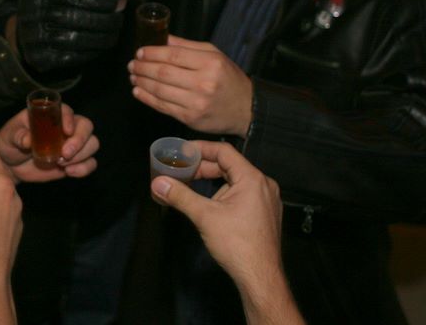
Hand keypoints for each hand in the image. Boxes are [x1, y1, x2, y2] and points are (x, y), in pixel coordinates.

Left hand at [0, 104, 98, 181]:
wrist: (10, 164)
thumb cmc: (10, 142)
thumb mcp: (9, 136)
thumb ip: (18, 135)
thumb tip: (28, 140)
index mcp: (51, 114)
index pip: (67, 111)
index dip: (70, 120)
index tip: (66, 132)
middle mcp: (66, 126)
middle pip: (86, 126)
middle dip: (80, 141)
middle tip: (65, 154)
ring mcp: (72, 144)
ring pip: (92, 144)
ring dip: (82, 155)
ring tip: (62, 165)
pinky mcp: (74, 161)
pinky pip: (90, 163)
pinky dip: (84, 168)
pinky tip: (69, 172)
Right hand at [16, 0, 121, 71]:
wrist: (24, 31)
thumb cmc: (48, 5)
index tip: (113, 3)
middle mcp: (31, 13)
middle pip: (73, 17)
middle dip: (102, 20)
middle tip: (118, 20)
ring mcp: (32, 37)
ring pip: (73, 39)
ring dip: (100, 38)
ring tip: (114, 34)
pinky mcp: (38, 57)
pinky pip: (69, 57)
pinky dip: (89, 53)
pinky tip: (100, 47)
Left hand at [128, 36, 252, 136]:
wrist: (247, 110)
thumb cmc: (229, 79)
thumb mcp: (215, 55)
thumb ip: (188, 46)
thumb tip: (163, 38)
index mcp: (210, 63)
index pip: (173, 55)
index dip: (152, 53)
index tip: (140, 51)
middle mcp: (203, 83)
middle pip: (164, 73)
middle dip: (143, 67)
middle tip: (132, 64)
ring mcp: (196, 103)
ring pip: (160, 90)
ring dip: (142, 82)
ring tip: (133, 75)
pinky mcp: (190, 118)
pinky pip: (163, 107)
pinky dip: (146, 98)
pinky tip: (138, 91)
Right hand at [151, 141, 281, 281]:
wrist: (260, 277)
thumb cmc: (237, 244)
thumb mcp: (204, 216)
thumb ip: (180, 196)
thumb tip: (158, 183)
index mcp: (252, 179)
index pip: (224, 152)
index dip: (201, 148)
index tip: (182, 151)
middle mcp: (264, 185)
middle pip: (230, 166)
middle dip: (204, 168)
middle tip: (182, 171)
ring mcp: (267, 200)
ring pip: (236, 181)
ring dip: (213, 182)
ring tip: (191, 187)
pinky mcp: (265, 214)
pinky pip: (243, 194)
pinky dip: (224, 193)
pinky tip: (209, 204)